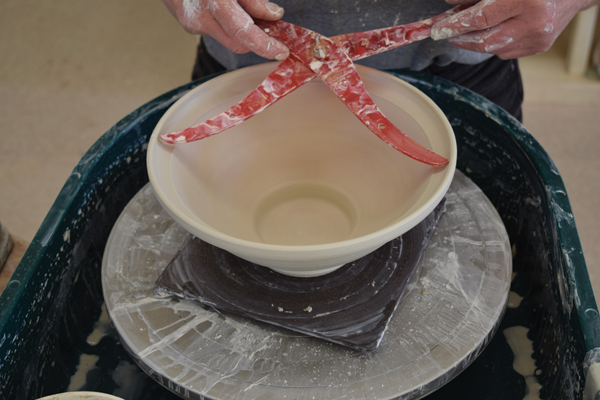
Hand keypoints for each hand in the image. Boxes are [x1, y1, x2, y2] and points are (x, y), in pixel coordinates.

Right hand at [162, 0, 288, 59]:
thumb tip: (273, 14)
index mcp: (214, 1)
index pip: (243, 32)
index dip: (265, 45)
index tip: (281, 51)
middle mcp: (200, 16)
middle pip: (238, 43)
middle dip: (256, 40)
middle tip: (272, 29)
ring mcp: (191, 23)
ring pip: (228, 38)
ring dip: (242, 31)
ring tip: (250, 14)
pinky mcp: (188, 25)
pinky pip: (215, 29)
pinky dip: (227, 23)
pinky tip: (229, 8)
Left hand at [431, 0, 598, 58]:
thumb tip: (450, 3)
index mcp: (527, 1)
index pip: (482, 19)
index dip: (456, 25)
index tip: (438, 29)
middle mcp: (535, 22)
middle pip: (485, 42)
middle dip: (461, 39)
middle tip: (445, 33)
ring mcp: (539, 39)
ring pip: (494, 49)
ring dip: (476, 41)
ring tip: (467, 29)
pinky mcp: (540, 47)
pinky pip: (506, 51)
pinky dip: (494, 42)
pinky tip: (494, 30)